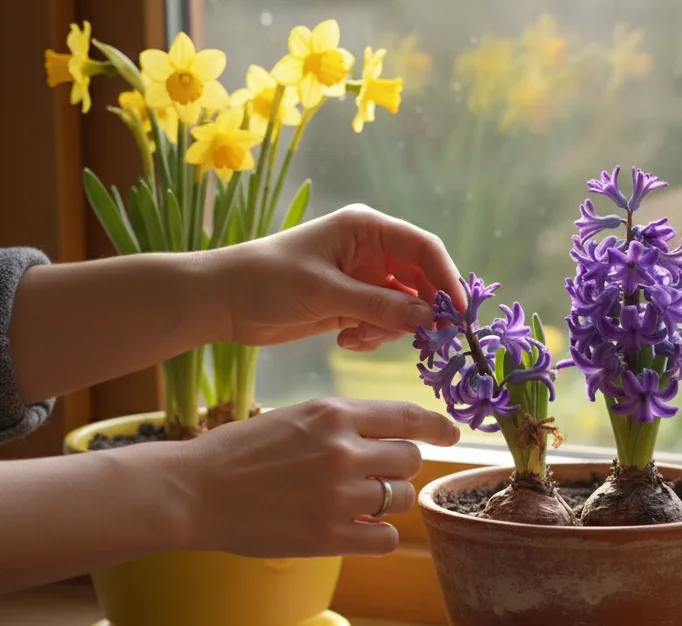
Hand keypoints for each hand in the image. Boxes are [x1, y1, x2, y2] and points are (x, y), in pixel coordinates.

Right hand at [175, 398, 459, 557]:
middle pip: (410, 459)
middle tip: (376, 475)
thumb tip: (394, 437)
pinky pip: (384, 538)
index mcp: (333, 414)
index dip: (437, 425)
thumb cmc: (241, 452)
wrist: (194, 491)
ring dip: (388, 501)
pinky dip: (377, 535)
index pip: (407, 416)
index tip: (453, 434)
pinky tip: (357, 529)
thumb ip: (343, 424)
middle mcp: (343, 451)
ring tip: (357, 502)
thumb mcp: (295, 418)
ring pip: (400, 499)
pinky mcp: (327, 537)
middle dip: (400, 468)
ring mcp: (337, 496)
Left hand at [211, 204, 465, 351]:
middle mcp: (370, 250)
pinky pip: (382, 322)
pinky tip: (345, 341)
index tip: (458, 314)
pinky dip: (373, 336)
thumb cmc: (267, 280)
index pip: (424, 249)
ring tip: (358, 338)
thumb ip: (380, 306)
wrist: (222, 301)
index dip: (447, 279)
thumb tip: (430, 319)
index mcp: (366, 228)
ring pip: (404, 307)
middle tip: (428, 341)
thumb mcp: (326, 292)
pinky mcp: (351, 304)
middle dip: (423, 310)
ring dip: (390, 328)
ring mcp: (362, 278)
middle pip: (420, 280)